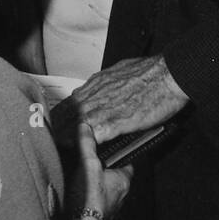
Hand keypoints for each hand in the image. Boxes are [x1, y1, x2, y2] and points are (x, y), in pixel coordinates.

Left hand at [57, 55, 188, 143]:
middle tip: (50, 137)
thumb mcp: (123, 70)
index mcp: (99, 82)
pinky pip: (92, 134)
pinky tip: (77, 149)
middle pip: (68, 113)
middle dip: (58, 126)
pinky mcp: (115, 122)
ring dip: (66, 136)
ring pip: (75, 124)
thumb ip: (110, 81)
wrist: (168, 75)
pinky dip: (83, 143)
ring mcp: (104, 108)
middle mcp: (97, 94)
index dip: (63, 113)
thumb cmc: (151, 71)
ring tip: (58, 146)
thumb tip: (106, 85)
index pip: (72, 100)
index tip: (57, 121)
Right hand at [65, 122, 132, 219]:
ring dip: (94, 179)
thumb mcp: (88, 165)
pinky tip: (77, 188)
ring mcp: (108, 203)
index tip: (111, 144)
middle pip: (113, 172)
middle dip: (103, 165)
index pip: (126, 160)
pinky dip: (87, 191)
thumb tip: (85, 127)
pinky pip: (94, 196)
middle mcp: (119, 193)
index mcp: (123, 180)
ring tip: (81, 172)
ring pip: (104, 186)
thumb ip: (87, 144)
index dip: (118, 151)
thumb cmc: (90, 200)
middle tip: (91, 158)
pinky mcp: (96, 210)